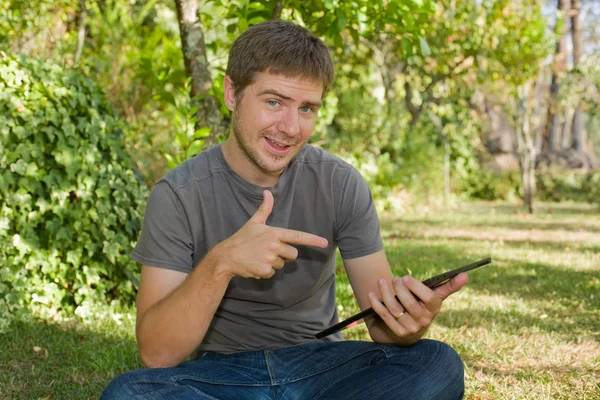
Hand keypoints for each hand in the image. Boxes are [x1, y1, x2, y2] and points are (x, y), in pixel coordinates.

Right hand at [212, 190, 328, 278]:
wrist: (226, 256)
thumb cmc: (242, 238)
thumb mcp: (254, 222)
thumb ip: (265, 208)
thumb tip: (267, 192)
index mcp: (274, 233)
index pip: (297, 236)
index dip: (313, 240)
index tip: (325, 243)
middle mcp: (274, 245)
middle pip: (293, 254)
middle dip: (284, 255)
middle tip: (268, 251)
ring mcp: (270, 258)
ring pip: (282, 265)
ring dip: (273, 263)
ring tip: (259, 257)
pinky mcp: (264, 270)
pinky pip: (272, 273)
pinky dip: (265, 271)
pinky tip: (255, 265)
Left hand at [368, 273, 467, 338]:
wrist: (412, 328)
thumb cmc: (423, 305)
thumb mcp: (435, 296)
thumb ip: (448, 286)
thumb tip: (466, 274)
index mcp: (434, 308)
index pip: (428, 298)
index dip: (416, 287)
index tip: (405, 277)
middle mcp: (424, 320)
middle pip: (409, 303)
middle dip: (398, 289)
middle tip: (394, 279)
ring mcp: (410, 328)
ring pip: (395, 309)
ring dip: (385, 294)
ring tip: (381, 282)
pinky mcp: (397, 332)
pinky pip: (385, 316)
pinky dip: (376, 305)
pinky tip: (371, 294)